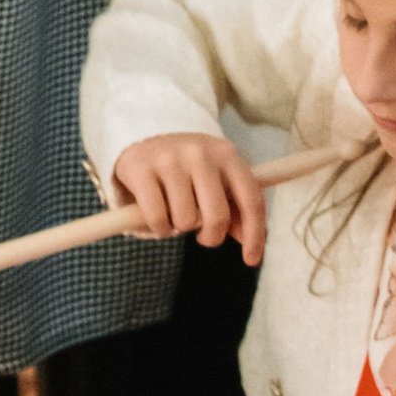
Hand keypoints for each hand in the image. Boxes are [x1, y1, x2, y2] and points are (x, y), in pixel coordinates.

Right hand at [111, 135, 270, 259]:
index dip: (255, 235)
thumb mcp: (216, 181)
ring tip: (174, 214)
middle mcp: (200, 153)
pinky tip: (158, 219)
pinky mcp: (141, 168)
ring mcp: (169, 159)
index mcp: (227, 155)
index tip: (251, 260)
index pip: (251, 200)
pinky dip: (159, 229)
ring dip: (179, 229)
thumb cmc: (188, 169)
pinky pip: (157, 219)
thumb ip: (234, 209)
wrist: (144, 135)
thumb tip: (247, 241)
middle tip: (202, 236)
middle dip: (211, 237)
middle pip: (217, 217)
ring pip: (185, 221)